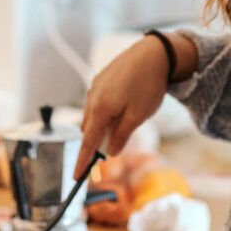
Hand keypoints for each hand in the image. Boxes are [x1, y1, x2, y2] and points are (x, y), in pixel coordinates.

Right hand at [75, 37, 171, 179]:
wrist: (154, 52)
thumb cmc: (148, 85)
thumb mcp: (138, 116)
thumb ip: (122, 135)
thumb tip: (110, 152)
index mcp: (100, 109)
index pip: (87, 142)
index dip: (82, 161)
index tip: (76, 177)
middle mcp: (93, 97)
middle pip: (88, 129)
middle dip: (92, 143)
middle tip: (100, 158)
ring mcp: (96, 86)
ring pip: (93, 114)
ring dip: (100, 125)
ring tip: (120, 126)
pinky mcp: (102, 78)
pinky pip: (98, 101)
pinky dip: (104, 111)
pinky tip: (120, 108)